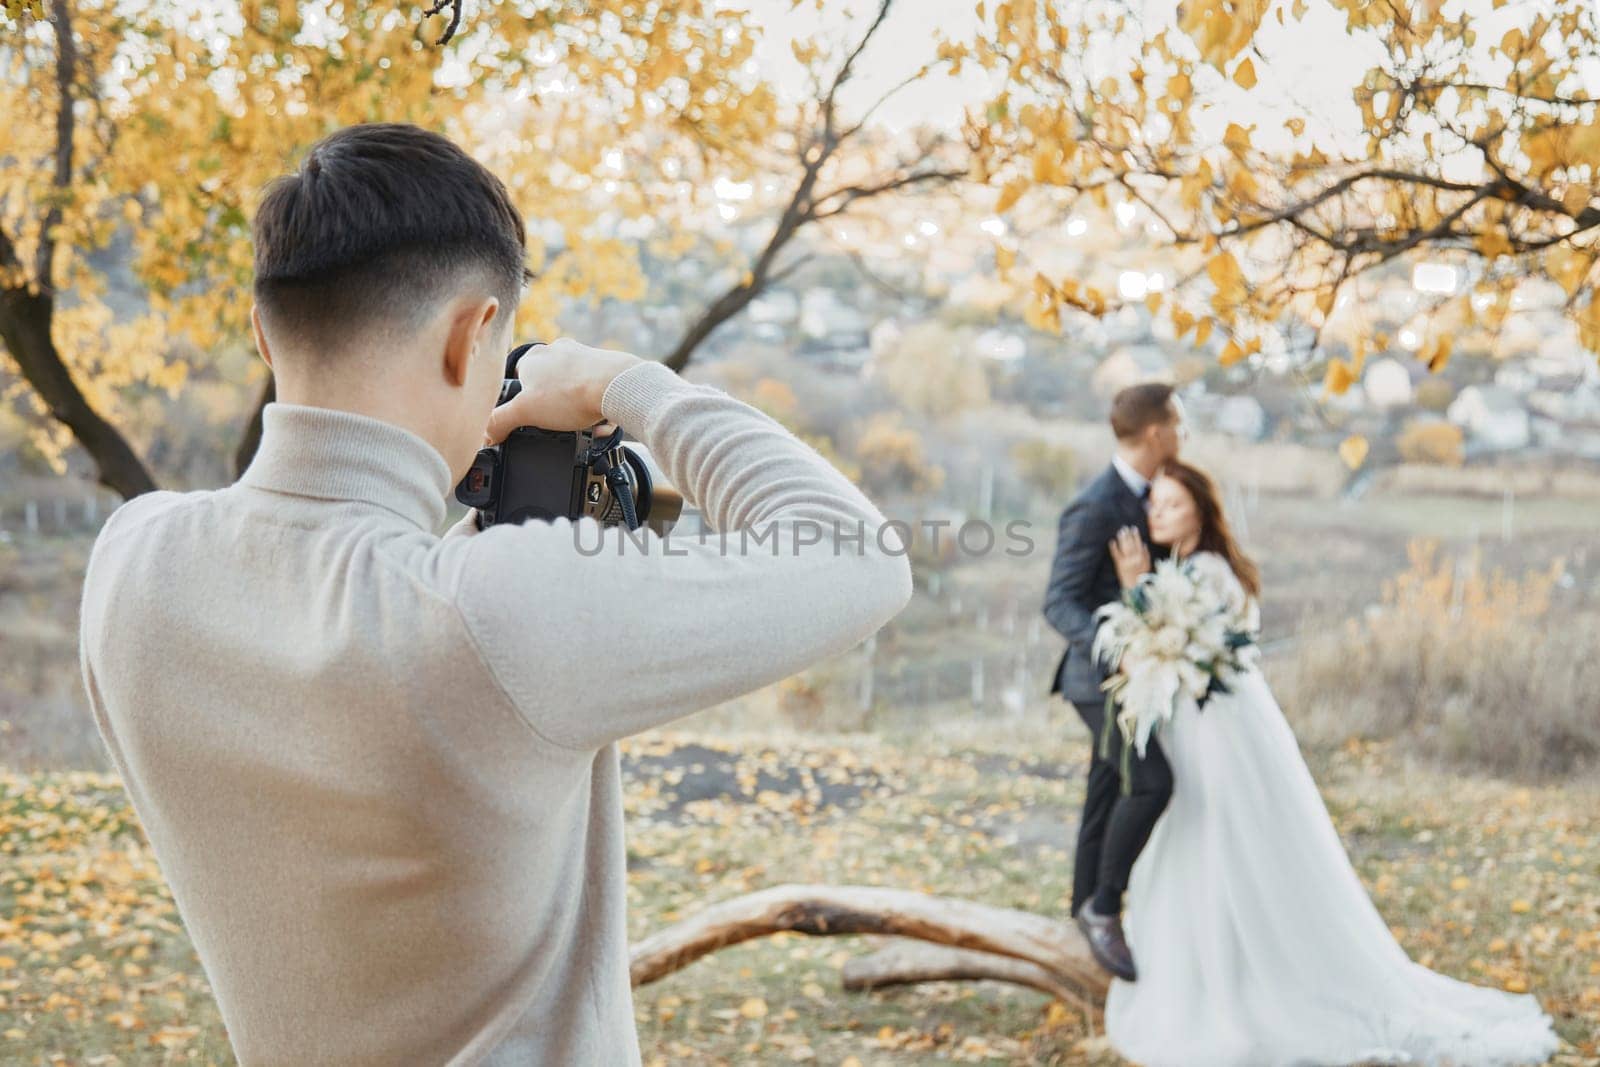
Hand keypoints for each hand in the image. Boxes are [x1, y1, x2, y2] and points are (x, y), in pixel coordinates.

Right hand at [484, 337, 642, 443]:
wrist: (618, 386)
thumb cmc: (572, 393)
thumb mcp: (525, 412)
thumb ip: (500, 422)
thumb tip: (487, 433)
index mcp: (533, 358)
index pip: (517, 381)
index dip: (522, 404)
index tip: (530, 418)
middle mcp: (556, 351)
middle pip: (546, 387)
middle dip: (553, 410)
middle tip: (558, 425)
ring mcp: (582, 357)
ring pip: (572, 390)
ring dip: (576, 412)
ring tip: (581, 426)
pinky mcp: (604, 366)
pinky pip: (594, 392)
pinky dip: (595, 409)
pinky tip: (598, 422)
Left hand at [1109, 526, 1151, 589]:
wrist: (1135, 587)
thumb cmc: (1141, 577)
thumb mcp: (1147, 565)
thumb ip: (1146, 555)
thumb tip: (1144, 544)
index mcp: (1141, 558)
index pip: (1138, 544)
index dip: (1136, 536)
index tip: (1134, 529)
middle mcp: (1134, 559)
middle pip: (1131, 544)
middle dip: (1128, 535)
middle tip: (1125, 528)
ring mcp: (1126, 562)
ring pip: (1124, 548)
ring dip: (1122, 539)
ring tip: (1120, 532)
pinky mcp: (1119, 565)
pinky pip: (1116, 555)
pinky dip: (1114, 548)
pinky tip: (1112, 541)